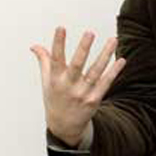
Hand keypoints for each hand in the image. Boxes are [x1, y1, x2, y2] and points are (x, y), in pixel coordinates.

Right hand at [31, 27, 125, 147]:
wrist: (64, 127)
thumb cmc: (55, 100)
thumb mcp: (46, 82)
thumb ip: (44, 62)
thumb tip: (34, 46)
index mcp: (55, 80)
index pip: (55, 59)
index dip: (58, 43)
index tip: (61, 28)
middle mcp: (68, 86)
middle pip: (77, 65)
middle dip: (83, 48)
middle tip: (89, 32)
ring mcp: (82, 93)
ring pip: (95, 72)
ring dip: (105, 55)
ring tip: (113, 39)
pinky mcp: (94, 99)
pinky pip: (106, 83)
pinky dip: (114, 71)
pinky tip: (121, 60)